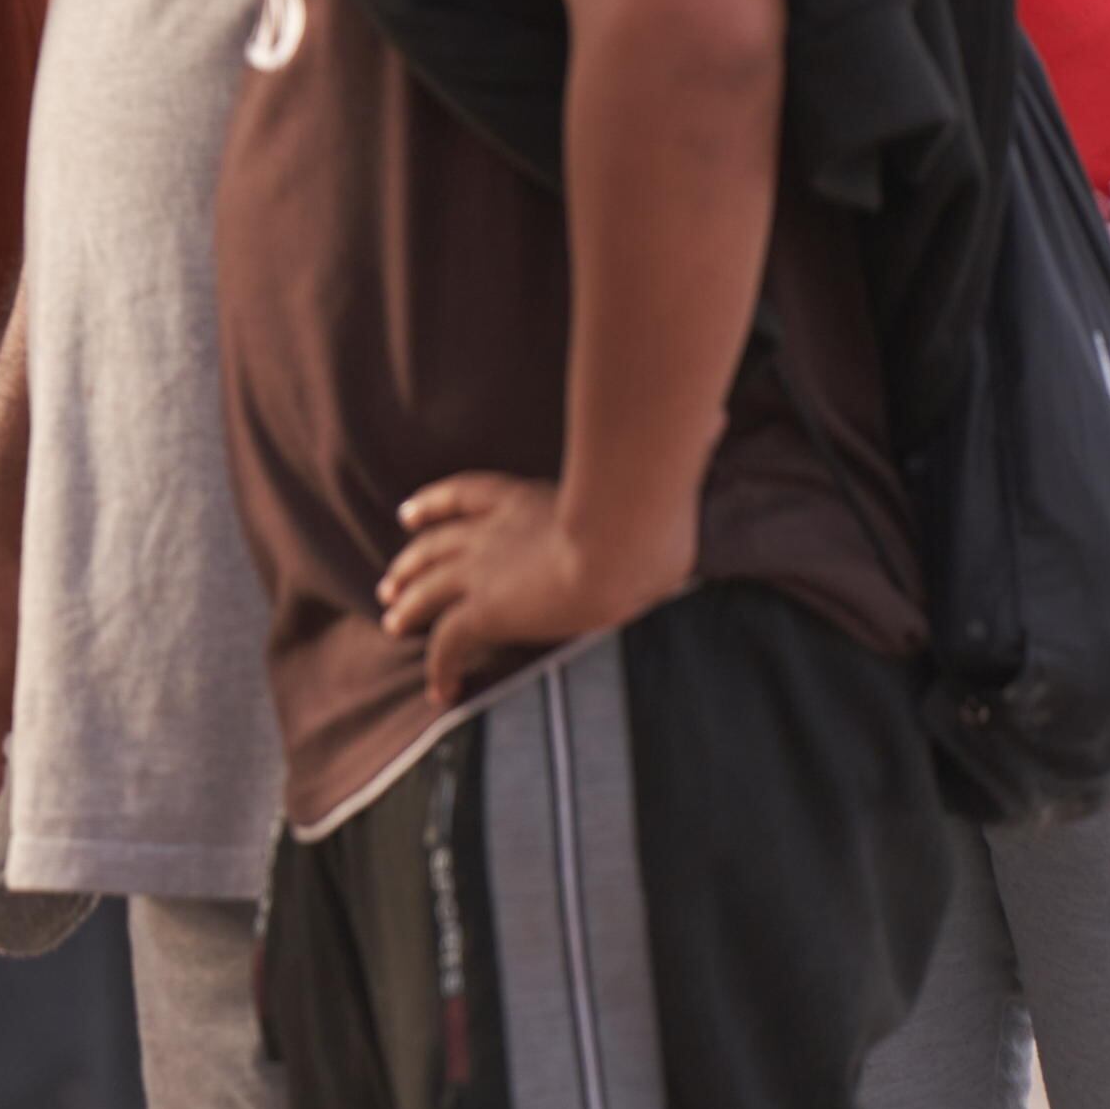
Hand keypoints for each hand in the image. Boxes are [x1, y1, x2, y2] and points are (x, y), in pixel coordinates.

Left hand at [381, 472, 685, 706]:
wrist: (618, 544)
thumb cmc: (646, 511)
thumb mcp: (654, 477)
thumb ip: (675, 451)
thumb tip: (718, 416)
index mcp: (522, 499)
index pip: (464, 497)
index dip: (432, 506)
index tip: (410, 514)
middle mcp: (489, 534)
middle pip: (433, 547)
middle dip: (410, 564)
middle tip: (391, 581)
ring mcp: (480, 573)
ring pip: (426, 592)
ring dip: (409, 608)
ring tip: (394, 622)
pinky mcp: (483, 613)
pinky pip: (447, 646)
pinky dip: (438, 668)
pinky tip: (438, 691)